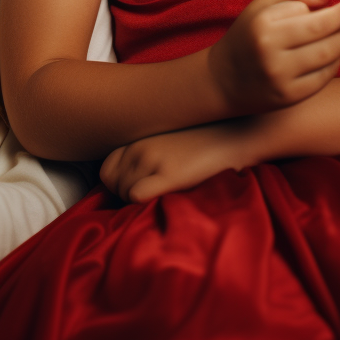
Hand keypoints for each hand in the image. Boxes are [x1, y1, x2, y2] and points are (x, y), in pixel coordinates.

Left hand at [101, 121, 258, 202]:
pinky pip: (136, 195)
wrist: (234, 135)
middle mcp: (138, 146)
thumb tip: (127, 186)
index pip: (106, 171)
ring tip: (161, 198)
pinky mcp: (169, 173)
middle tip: (151, 198)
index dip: (119, 186)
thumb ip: (144, 156)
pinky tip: (164, 199)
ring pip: (124, 193)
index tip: (137, 191)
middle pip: (112, 185)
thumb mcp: (166, 142)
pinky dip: (143, 203)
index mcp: (136, 139)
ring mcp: (152, 158)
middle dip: (127, 196)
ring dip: (138, 202)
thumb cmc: (202, 143)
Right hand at [210, 0, 339, 114]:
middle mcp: (269, 50)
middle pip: (324, 31)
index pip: (309, 9)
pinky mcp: (289, 97)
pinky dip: (334, 63)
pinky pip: (325, 77)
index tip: (339, 4)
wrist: (223, 80)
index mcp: (261, 23)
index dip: (327, 7)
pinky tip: (328, 56)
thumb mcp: (261, 5)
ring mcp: (279, 76)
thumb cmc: (248, 36)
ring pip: (329, 54)